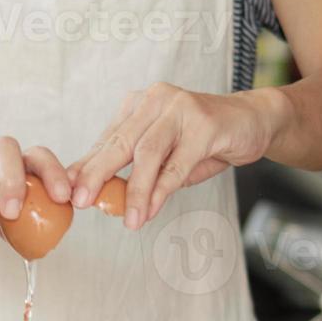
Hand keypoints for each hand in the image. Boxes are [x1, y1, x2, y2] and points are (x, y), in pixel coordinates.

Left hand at [68, 82, 283, 229]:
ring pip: (148, 154)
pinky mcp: (205, 124)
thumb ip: (135, 170)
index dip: (87, 166)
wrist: (253, 121)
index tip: (68, 191)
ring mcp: (181, 109)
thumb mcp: (165, 154)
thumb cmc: (204, 140)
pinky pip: (177, 164)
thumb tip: (101, 198)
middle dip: (97, 174)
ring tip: (128, 220)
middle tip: (81, 201)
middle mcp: (156, 100)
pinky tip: (150, 210)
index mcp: (139, 104)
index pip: (107, 139)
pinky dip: (161, 190)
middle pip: (120, 142)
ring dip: (134, 191)